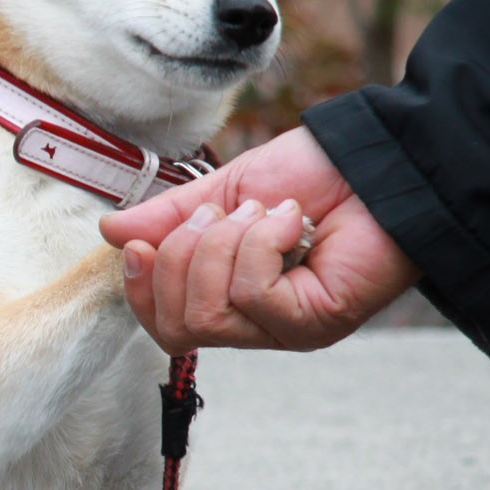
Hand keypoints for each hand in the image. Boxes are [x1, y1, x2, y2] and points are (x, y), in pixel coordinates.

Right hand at [98, 127, 419, 352]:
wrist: (379, 159)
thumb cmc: (315, 174)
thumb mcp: (225, 191)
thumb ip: (170, 218)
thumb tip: (110, 232)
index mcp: (230, 297)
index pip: (165, 325)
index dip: (140, 289)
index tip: (136, 243)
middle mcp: (255, 325)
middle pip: (177, 327)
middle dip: (180, 259)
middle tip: (221, 214)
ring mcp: (284, 330)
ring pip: (209, 313)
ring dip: (223, 246)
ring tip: (262, 212)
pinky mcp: (312, 323)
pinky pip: (252, 295)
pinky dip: (260, 244)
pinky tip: (289, 220)